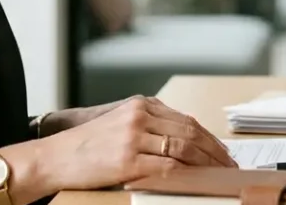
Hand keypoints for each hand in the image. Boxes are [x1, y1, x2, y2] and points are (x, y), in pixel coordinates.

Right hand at [36, 96, 235, 191]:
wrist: (54, 157)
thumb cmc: (87, 146)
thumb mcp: (120, 123)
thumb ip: (149, 125)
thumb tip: (184, 141)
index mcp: (140, 104)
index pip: (186, 120)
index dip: (209, 137)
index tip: (223, 150)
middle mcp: (139, 115)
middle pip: (189, 132)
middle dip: (214, 151)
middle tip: (230, 165)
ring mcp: (133, 137)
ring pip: (182, 149)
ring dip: (206, 164)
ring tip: (220, 174)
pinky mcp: (128, 159)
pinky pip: (166, 167)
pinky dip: (186, 174)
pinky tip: (198, 181)